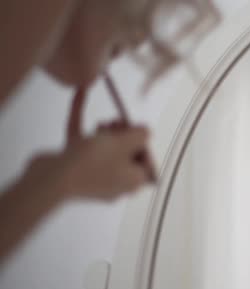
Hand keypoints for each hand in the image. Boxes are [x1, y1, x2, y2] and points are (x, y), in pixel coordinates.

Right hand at [26, 87, 155, 200]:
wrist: (52, 179)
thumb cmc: (94, 162)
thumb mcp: (125, 144)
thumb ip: (140, 135)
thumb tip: (146, 131)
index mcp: (132, 180)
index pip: (146, 162)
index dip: (142, 142)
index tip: (136, 128)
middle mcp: (115, 182)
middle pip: (124, 153)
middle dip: (122, 134)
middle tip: (118, 122)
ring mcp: (92, 175)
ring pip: (103, 149)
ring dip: (104, 131)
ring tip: (102, 122)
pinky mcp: (72, 167)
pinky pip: (81, 142)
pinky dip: (81, 121)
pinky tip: (80, 94)